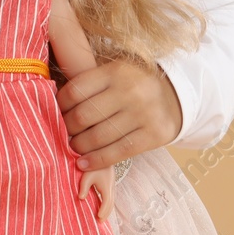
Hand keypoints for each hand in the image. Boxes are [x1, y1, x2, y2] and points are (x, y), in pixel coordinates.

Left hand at [56, 59, 180, 170]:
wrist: (177, 96)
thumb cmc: (135, 84)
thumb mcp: (115, 72)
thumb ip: (91, 84)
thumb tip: (56, 106)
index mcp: (116, 71)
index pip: (75, 91)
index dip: (60, 106)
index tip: (56, 113)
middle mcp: (130, 91)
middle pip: (84, 115)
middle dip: (68, 128)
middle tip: (63, 133)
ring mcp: (143, 114)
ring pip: (99, 136)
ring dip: (79, 146)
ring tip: (72, 147)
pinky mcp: (154, 135)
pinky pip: (118, 152)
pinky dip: (97, 160)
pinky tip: (83, 163)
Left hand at [78, 166, 114, 219]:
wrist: (101, 154)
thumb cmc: (93, 165)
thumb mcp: (86, 175)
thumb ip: (84, 187)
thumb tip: (81, 198)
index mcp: (107, 187)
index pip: (107, 202)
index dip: (103, 211)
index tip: (99, 218)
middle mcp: (111, 187)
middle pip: (111, 204)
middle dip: (106, 213)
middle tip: (100, 222)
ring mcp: (112, 186)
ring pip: (111, 201)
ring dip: (107, 209)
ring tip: (101, 217)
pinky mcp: (109, 184)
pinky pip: (110, 197)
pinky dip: (107, 204)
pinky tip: (101, 206)